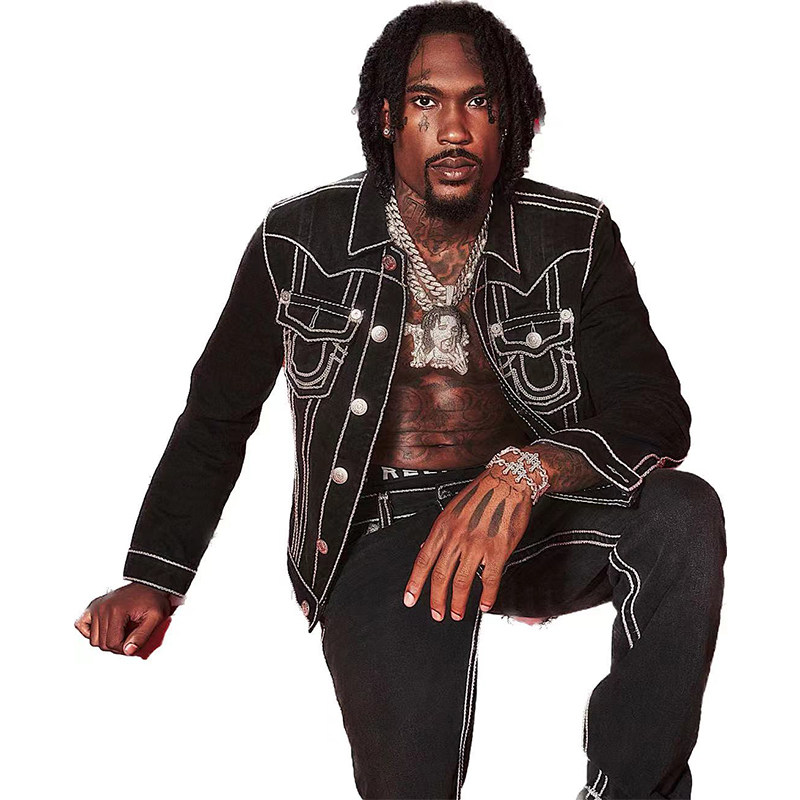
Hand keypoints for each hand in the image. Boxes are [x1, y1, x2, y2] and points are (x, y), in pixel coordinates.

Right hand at [74, 583, 173, 655]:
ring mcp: (96, 606)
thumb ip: (142, 636)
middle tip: (129, 639)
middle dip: (117, 646)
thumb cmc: (153, 599)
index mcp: (116, 610)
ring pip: (93, 639)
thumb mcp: (156, 617)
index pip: (113, 643)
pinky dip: (90, 632)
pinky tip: (105, 630)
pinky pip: (81, 625)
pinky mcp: (93, 606)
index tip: (134, 644)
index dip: (125, 648)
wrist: (149, 585)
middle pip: (102, 643)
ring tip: (121, 633)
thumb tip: (128, 651)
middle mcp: (102, 607)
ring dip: (106, 640)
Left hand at [403, 466, 533, 620]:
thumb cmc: (481, 494)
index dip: (415, 583)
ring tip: (457, 614)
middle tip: (436, 613)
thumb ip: (440, 532)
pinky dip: (487, 596)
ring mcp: (477, 544)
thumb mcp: (452, 510)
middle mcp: (457, 536)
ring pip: (462, 581)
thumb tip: (425, 548)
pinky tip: (484, 605)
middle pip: (440, 575)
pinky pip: (490, 579)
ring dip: (458, 602)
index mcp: (443, 527)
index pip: (423, 560)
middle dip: (436, 599)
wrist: (507, 481)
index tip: (410, 599)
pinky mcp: (498, 549)